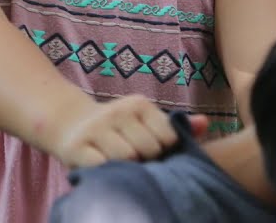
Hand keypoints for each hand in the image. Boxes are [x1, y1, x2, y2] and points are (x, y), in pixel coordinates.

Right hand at [46, 95, 181, 167]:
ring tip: (121, 164)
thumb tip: (205, 123)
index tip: (153, 149)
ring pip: (126, 158)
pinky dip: (107, 171)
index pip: (168, 137)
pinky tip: (105, 167)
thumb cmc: (118, 128)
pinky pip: (102, 166)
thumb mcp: (145, 121)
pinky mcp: (76, 147)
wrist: (70, 123)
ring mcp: (95, 128)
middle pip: (148, 149)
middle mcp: (116, 111)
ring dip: (127, 167)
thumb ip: (176, 126)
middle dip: (146, 159)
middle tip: (136, 159)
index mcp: (138, 104)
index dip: (163, 149)